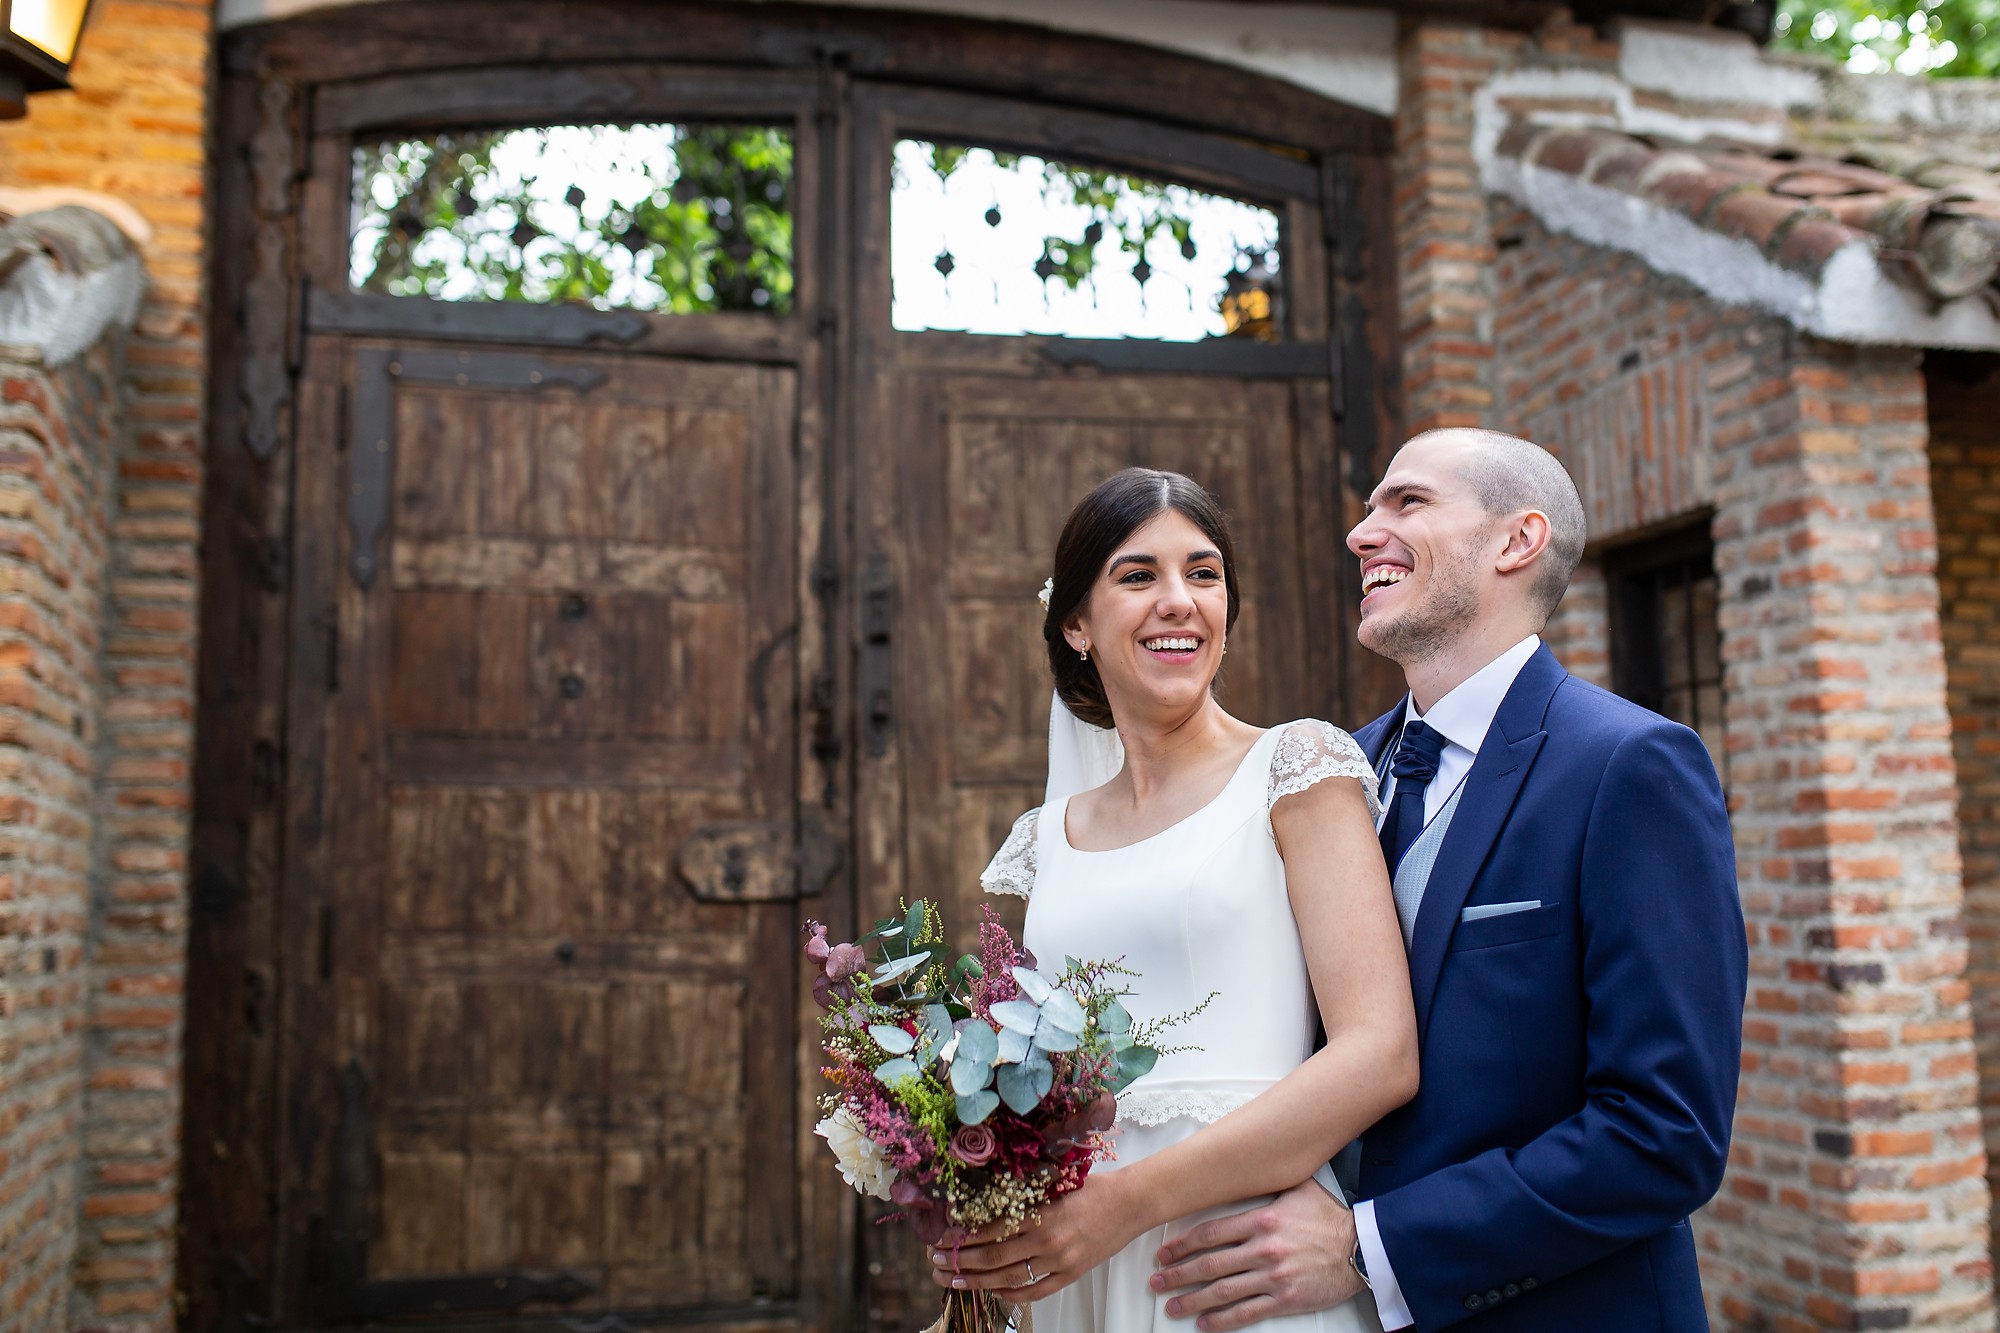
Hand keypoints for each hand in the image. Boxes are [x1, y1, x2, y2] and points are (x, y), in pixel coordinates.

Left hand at [928, 1175, 1139, 1302]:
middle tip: (934, 1263)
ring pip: (1008, 1277)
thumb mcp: (1054, 1184)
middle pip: (992, 1257)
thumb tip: (984, 1205)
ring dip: (976, 1280)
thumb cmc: (1093, 1187)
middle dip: (959, 1261)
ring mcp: (1060, 1261)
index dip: (961, 1237)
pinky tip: (993, 1291)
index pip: (989, 1230)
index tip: (940, 1238)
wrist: (1131, 1203)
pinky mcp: (1072, 1274)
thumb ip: (1023, 1197)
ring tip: (953, 1280)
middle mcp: (1047, 1241)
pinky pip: (1036, 1291)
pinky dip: (1012, 1294)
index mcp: (1040, 1214)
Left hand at [1151, 1179, 1363, 1331]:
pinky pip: (1248, 1311)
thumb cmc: (1330, 1218)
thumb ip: (1268, 1182)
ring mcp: (1273, 1276)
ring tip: (1172, 1305)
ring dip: (1193, 1299)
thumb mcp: (1298, 1188)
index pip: (1210, 1233)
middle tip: (1157, 1281)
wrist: (1362, 1248)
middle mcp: (1263, 1249)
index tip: (1164, 1252)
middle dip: (1178, 1274)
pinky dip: (1222, 1320)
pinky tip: (1204, 1322)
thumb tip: (1245, 1164)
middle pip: (1209, 1264)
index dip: (1182, 1244)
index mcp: (1261, 1220)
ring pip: (1223, 1290)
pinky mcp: (1286, 1299)